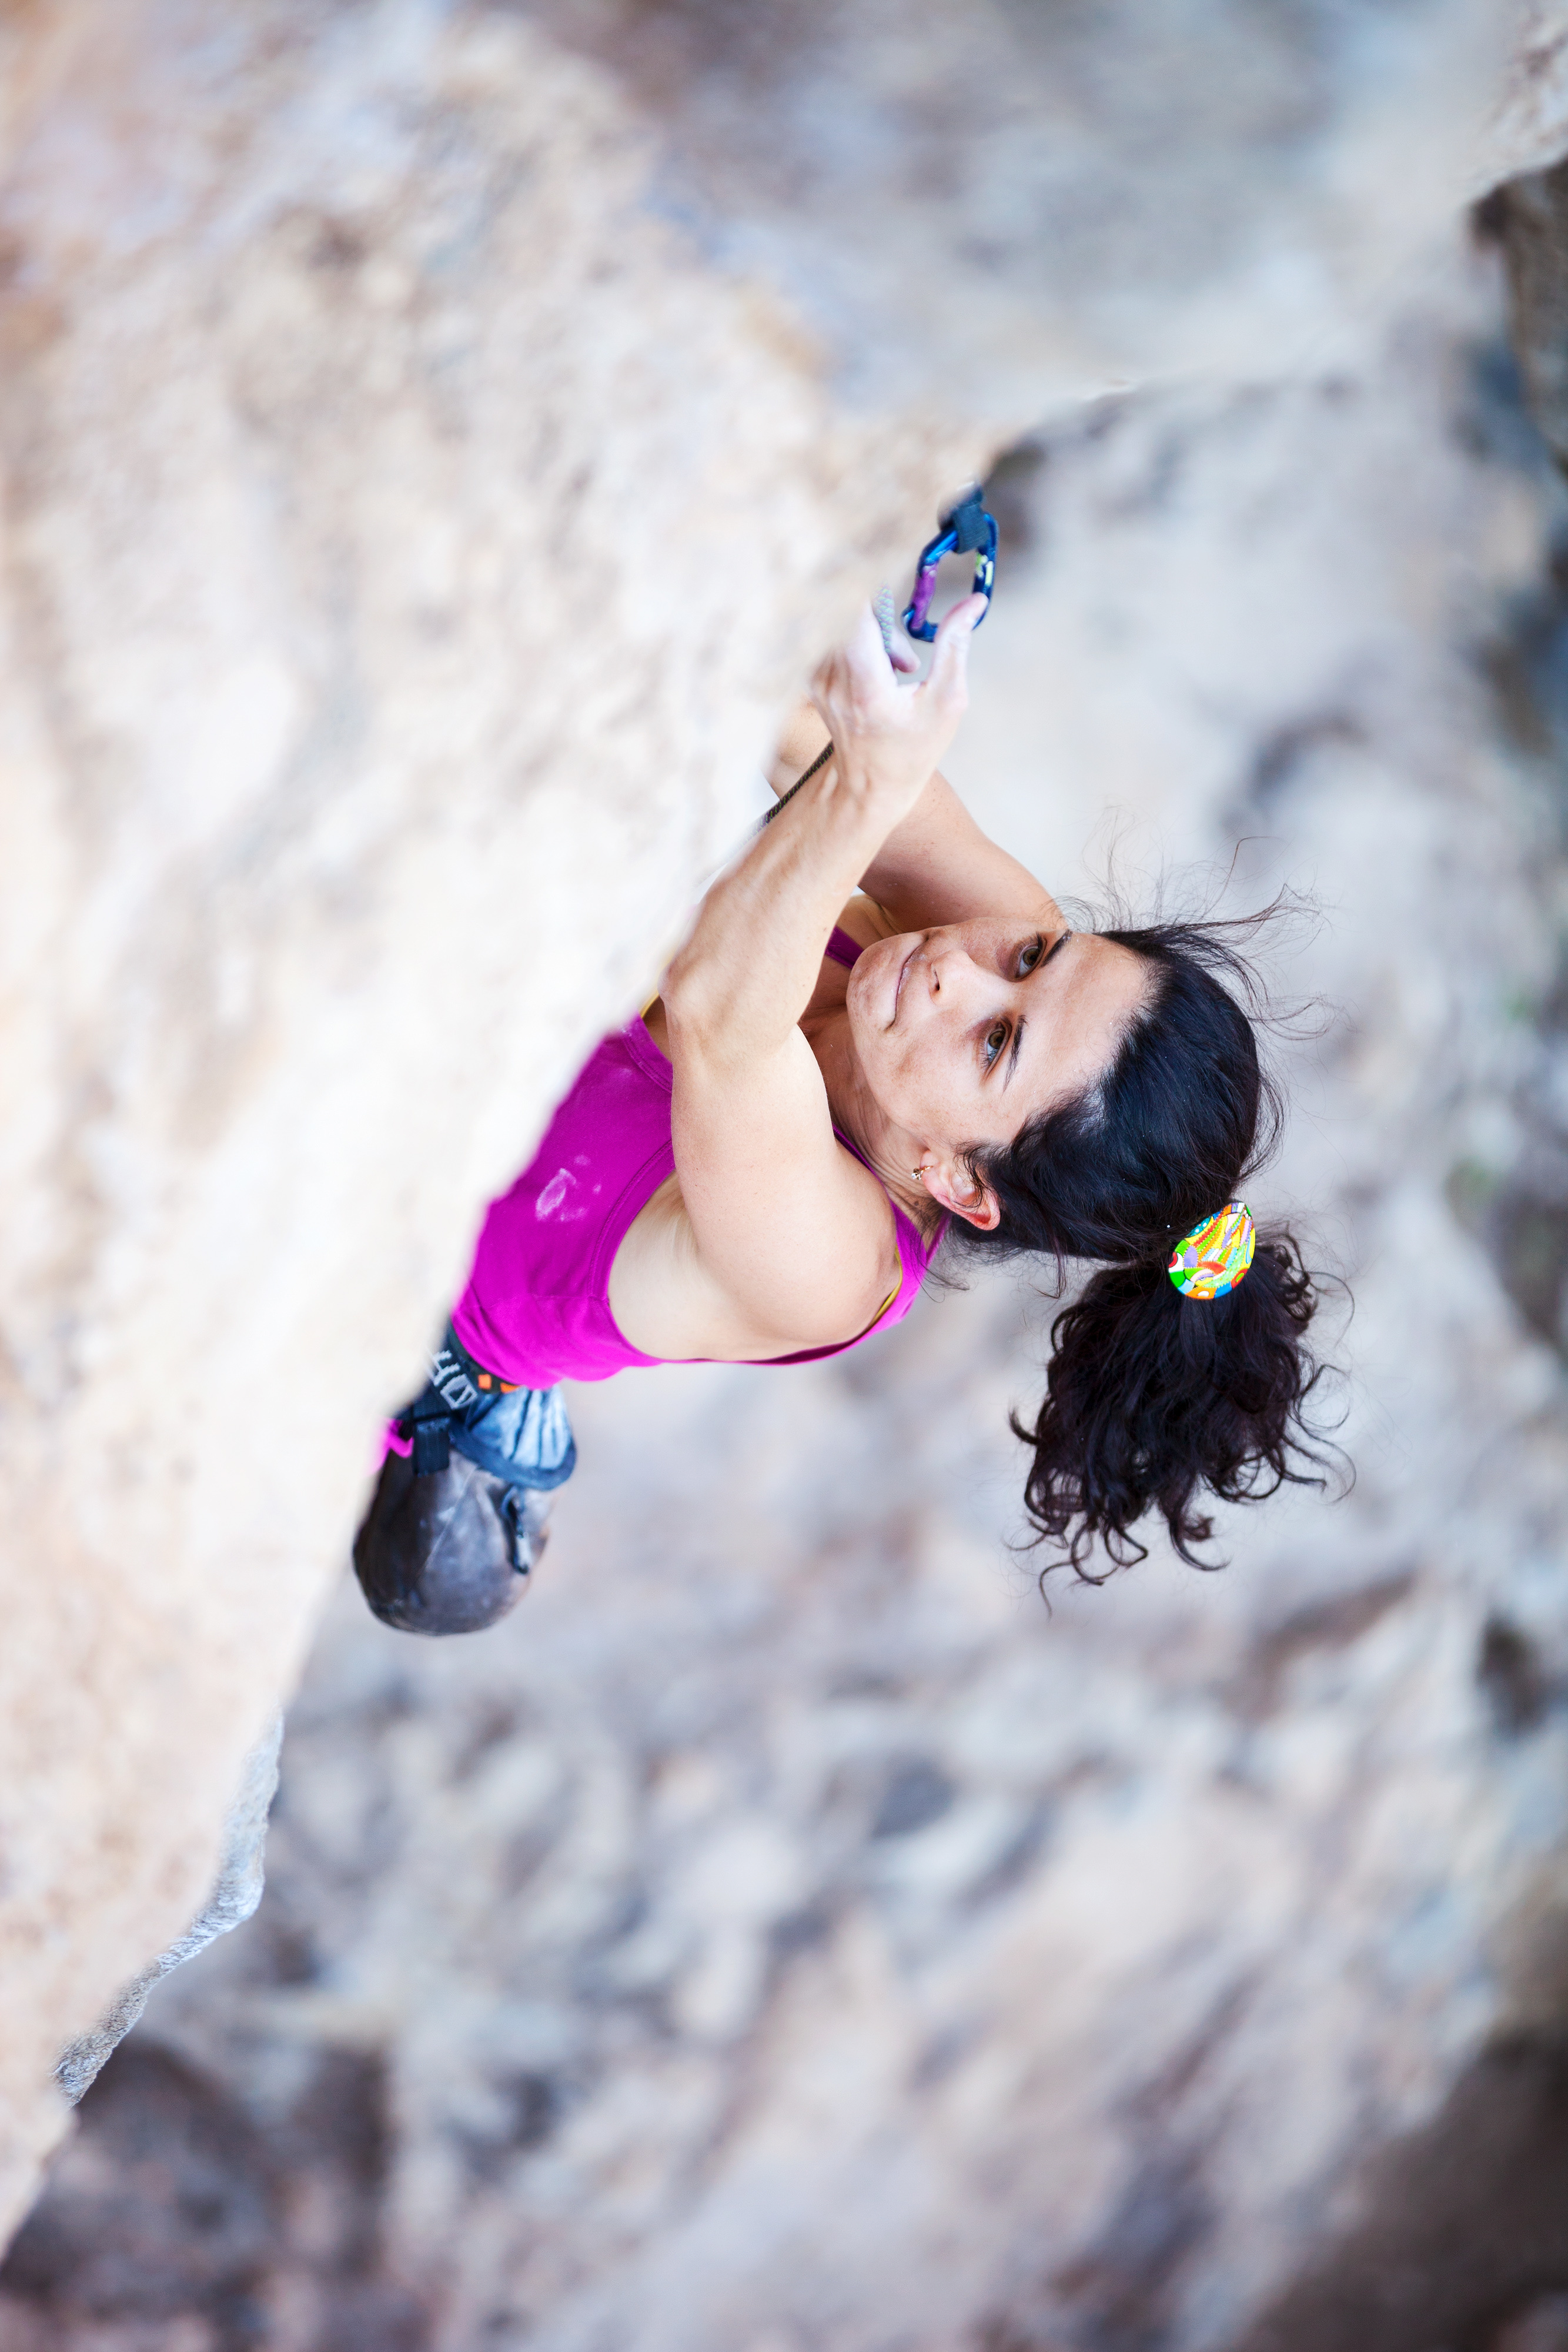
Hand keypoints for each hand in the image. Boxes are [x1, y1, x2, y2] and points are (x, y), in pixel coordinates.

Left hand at [808, 592, 981, 818]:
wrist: (869, 787)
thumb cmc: (913, 750)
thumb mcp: (947, 702)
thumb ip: (955, 646)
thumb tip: (974, 601)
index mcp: (866, 686)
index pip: (855, 612)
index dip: (873, 582)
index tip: (894, 570)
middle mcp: (833, 680)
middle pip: (849, 609)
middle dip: (882, 610)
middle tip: (905, 648)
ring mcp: (816, 679)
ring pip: (841, 621)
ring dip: (873, 629)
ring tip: (897, 667)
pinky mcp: (810, 678)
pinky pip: (832, 636)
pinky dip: (858, 640)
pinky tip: (877, 669)